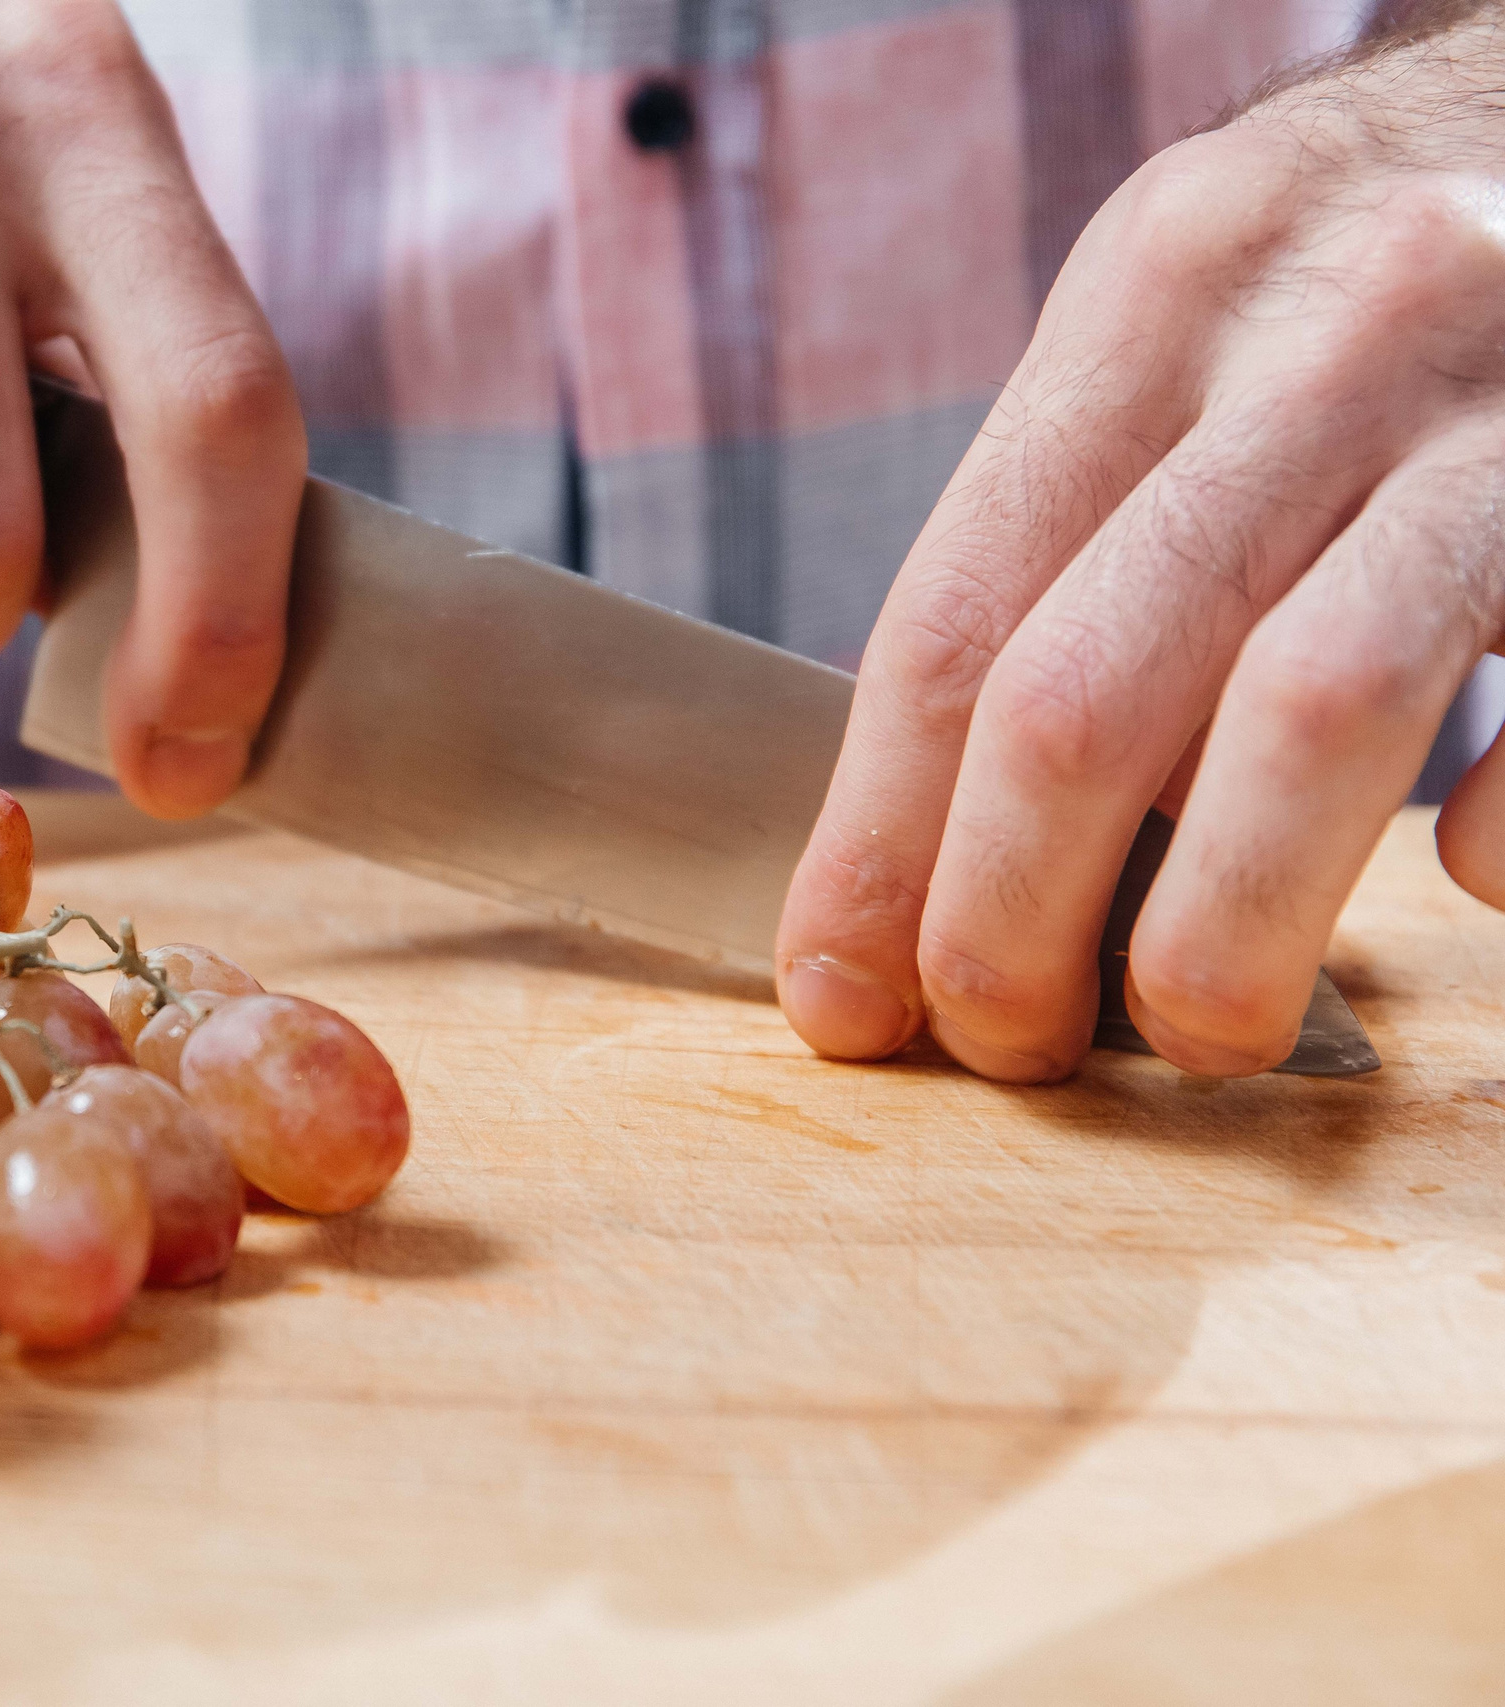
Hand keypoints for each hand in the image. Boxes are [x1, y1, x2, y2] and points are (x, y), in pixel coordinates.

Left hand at [777, 12, 1504, 1080]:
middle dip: (1007, 917)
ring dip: (1219, 927)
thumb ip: (1090, 532)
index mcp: (1156, 293)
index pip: (951, 623)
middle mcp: (1321, 329)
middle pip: (1084, 693)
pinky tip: (1470, 883)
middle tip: (1002, 1040)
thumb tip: (969, 833)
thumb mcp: (1199, 318)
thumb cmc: (1379, 260)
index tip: (840, 991)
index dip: (874, 842)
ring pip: (1308, 717)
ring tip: (1192, 1029)